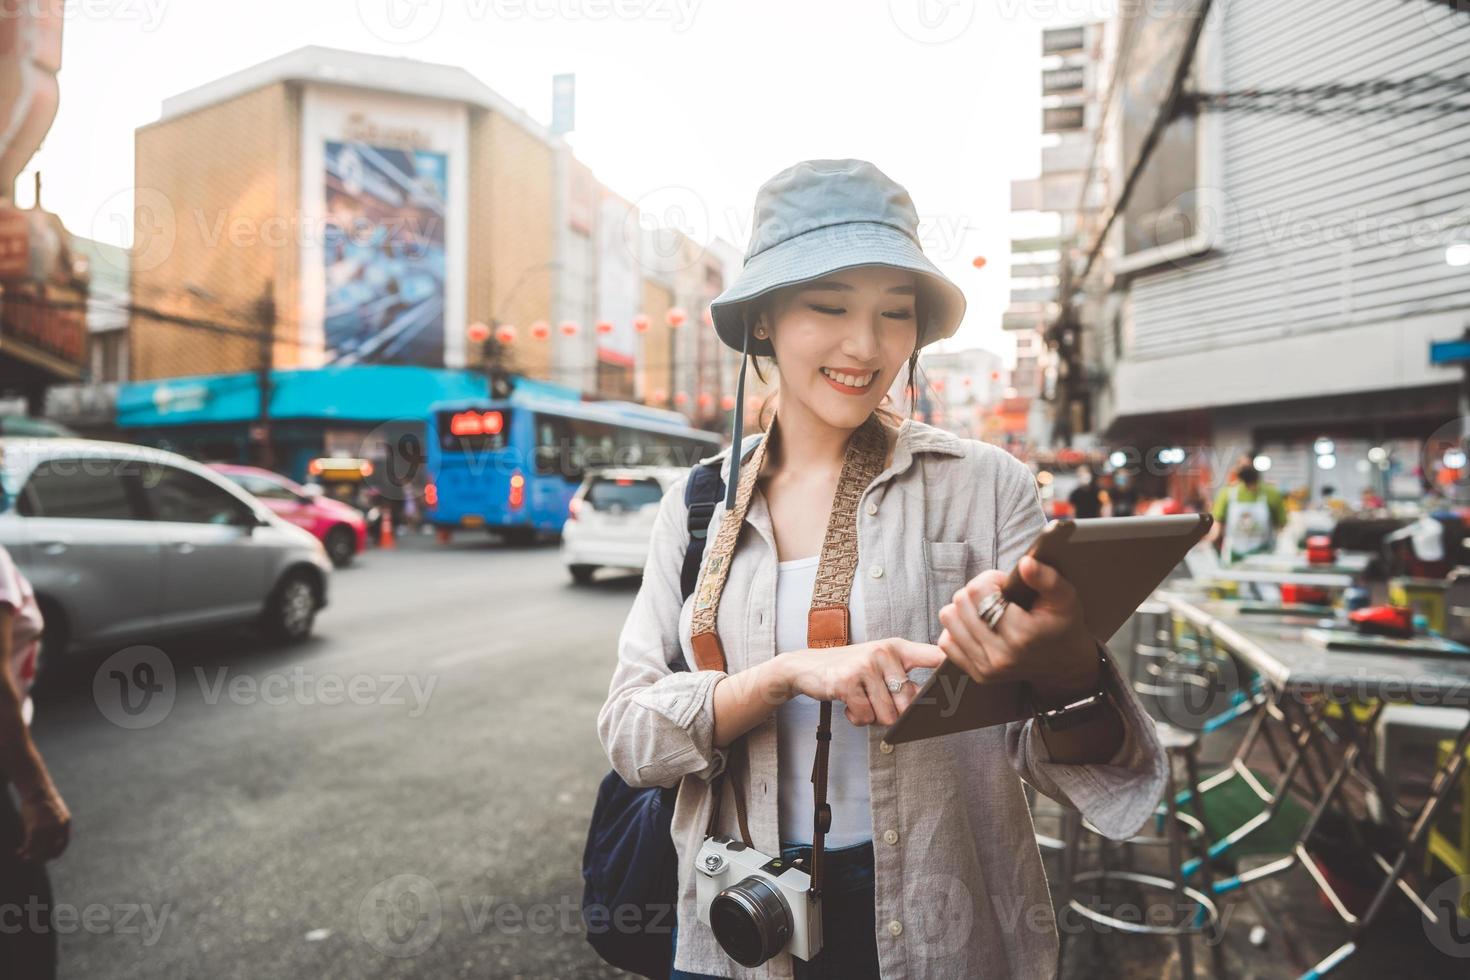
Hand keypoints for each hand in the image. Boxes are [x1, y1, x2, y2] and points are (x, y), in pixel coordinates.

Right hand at [17, 787, 70, 863]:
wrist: (36, 789)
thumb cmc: (43, 800)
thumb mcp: (55, 811)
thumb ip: (55, 824)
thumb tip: (51, 836)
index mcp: (65, 823)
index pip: (63, 844)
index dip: (56, 853)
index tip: (49, 858)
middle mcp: (58, 827)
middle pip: (51, 849)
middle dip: (42, 857)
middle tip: (32, 860)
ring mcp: (47, 828)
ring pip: (39, 850)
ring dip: (31, 857)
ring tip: (24, 858)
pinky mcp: (34, 828)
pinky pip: (30, 846)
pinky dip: (24, 851)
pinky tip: (19, 852)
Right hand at [775, 638, 945, 726]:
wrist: (806, 667)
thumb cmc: (851, 670)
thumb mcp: (879, 666)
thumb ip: (904, 682)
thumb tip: (928, 708)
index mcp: (897, 648)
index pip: (932, 655)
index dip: (951, 666)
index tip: (968, 675)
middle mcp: (884, 652)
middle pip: (908, 703)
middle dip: (893, 713)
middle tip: (875, 701)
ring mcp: (865, 665)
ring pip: (886, 714)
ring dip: (871, 716)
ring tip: (859, 699)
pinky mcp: (847, 681)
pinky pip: (865, 716)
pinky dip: (856, 717)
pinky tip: (847, 702)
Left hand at [937, 556, 1099, 703]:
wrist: (1064, 664)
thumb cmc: (1062, 625)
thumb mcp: (1064, 597)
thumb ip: (1046, 577)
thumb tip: (1025, 563)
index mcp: (1022, 634)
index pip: (979, 590)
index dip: (990, 579)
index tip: (1005, 585)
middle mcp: (1001, 655)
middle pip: (961, 602)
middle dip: (977, 592)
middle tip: (998, 597)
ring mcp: (987, 668)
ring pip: (949, 619)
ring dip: (964, 609)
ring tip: (987, 610)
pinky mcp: (978, 675)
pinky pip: (945, 642)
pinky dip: (958, 629)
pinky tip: (978, 626)